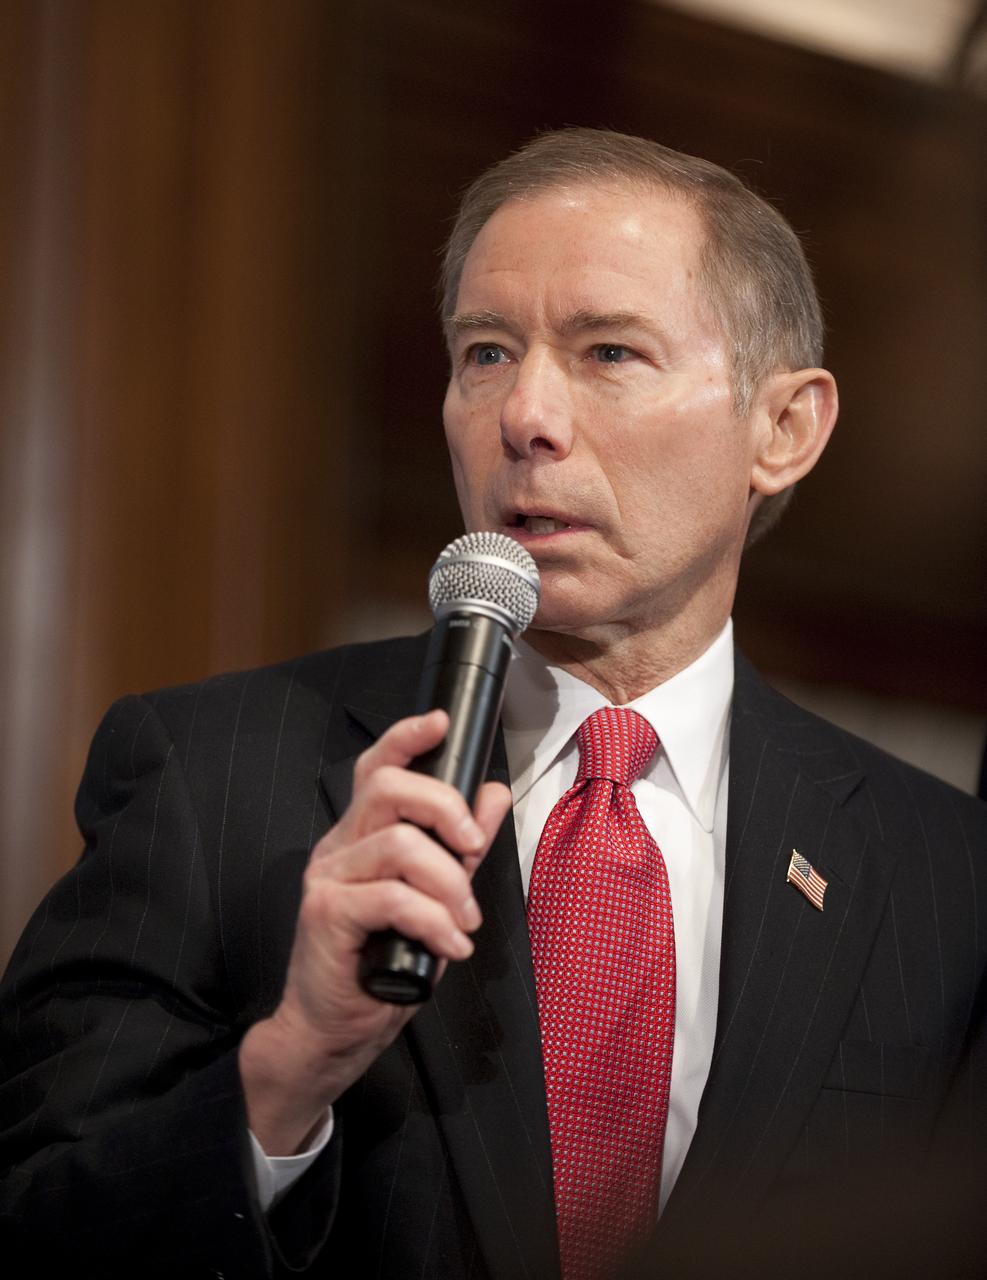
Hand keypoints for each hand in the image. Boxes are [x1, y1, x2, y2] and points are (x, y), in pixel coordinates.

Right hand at [239, 709, 511, 1153]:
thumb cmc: (379, 965)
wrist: (329, 1032)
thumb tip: (492, 792)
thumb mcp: (433, 898)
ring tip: (463, 923)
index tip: (441, 722)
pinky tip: (449, 947)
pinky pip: (393, 898)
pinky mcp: (325, 914)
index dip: (406, 738)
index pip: (376, 768)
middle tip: (473, 848)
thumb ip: (459, 846)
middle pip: (389, 788)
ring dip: (450, 884)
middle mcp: (338, 846)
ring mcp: (327, 878)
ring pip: (400, 846)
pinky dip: (434, 921)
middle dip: (444, 807)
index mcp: (360, 836)